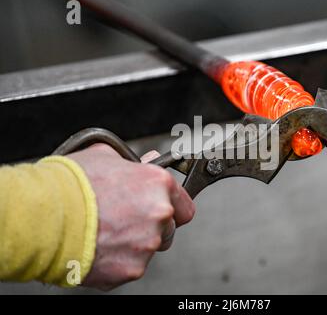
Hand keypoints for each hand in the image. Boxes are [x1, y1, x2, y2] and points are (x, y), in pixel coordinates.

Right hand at [67, 144, 194, 290]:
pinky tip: (100, 246)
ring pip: (151, 248)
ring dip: (136, 243)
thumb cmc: (70, 184)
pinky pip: (132, 265)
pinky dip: (119, 260)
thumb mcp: (105, 157)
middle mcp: (160, 213)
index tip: (163, 209)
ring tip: (107, 231)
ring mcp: (147, 243)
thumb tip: (149, 161)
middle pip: (169, 228)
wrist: (43, 215)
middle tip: (126, 219)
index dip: (173, 207)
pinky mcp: (132, 268)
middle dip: (153, 225)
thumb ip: (134, 163)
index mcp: (158, 184)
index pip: (185, 204)